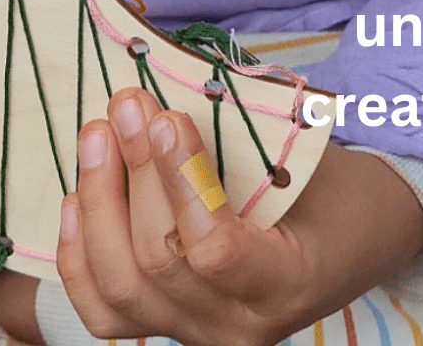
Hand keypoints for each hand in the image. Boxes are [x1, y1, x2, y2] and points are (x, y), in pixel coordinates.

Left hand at [57, 88, 422, 345]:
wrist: (348, 239)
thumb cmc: (331, 189)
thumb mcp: (306, 160)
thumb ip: (237, 139)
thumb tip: (158, 100)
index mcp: (285, 285)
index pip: (215, 251)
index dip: (180, 181)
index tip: (166, 117)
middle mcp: (236, 327)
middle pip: (158, 260)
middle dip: (133, 172)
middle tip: (126, 103)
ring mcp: (196, 333)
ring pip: (121, 286)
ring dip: (99, 201)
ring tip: (96, 134)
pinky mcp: (165, 327)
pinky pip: (105, 309)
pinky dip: (78, 255)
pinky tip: (73, 201)